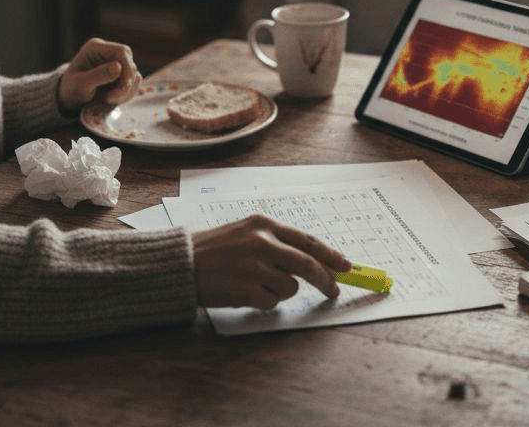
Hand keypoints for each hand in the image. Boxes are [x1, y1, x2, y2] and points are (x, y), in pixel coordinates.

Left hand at [56, 38, 141, 113]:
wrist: (69, 99)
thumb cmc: (71, 89)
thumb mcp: (80, 84)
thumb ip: (98, 75)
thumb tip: (119, 67)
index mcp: (95, 48)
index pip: (122, 51)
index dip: (127, 69)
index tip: (122, 88)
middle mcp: (108, 52)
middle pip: (130, 63)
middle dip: (126, 83)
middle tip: (112, 99)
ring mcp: (116, 63)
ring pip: (134, 75)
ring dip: (126, 91)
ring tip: (107, 100)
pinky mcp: (121, 75)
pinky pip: (133, 83)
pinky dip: (126, 94)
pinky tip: (112, 100)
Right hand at [191, 214, 352, 309]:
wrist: (181, 263)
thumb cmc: (215, 250)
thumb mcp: (246, 233)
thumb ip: (277, 244)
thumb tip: (316, 263)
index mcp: (264, 225)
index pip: (308, 240)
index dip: (331, 255)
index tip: (347, 266)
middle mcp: (262, 242)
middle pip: (308, 264)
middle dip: (325, 280)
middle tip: (333, 291)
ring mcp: (255, 267)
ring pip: (291, 287)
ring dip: (281, 291)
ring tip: (255, 284)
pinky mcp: (247, 290)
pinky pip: (272, 302)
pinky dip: (264, 302)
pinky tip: (244, 293)